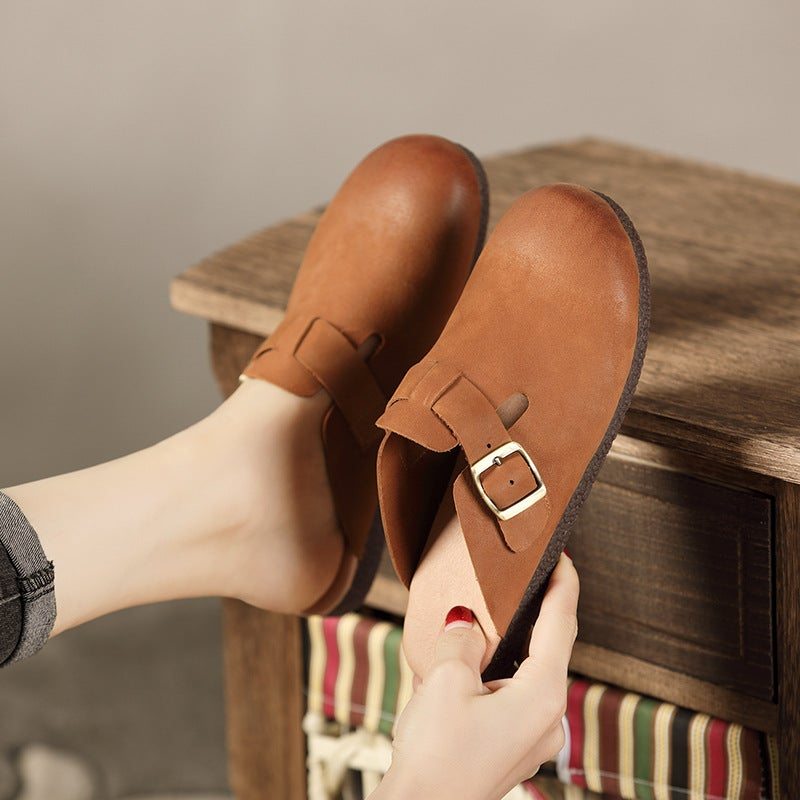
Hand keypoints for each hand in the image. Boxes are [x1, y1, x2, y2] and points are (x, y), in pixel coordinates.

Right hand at [371, 553, 578, 799]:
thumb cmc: (436, 755)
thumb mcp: (445, 680)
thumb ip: (462, 640)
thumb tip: (465, 623)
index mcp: (542, 695)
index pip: (561, 624)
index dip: (563, 584)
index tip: (562, 555)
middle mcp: (548, 718)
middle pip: (550, 649)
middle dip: (536, 613)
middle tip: (524, 578)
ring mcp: (532, 738)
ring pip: (528, 674)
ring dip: (510, 646)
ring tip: (488, 618)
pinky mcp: (513, 748)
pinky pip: (513, 697)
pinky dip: (497, 674)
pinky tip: (469, 666)